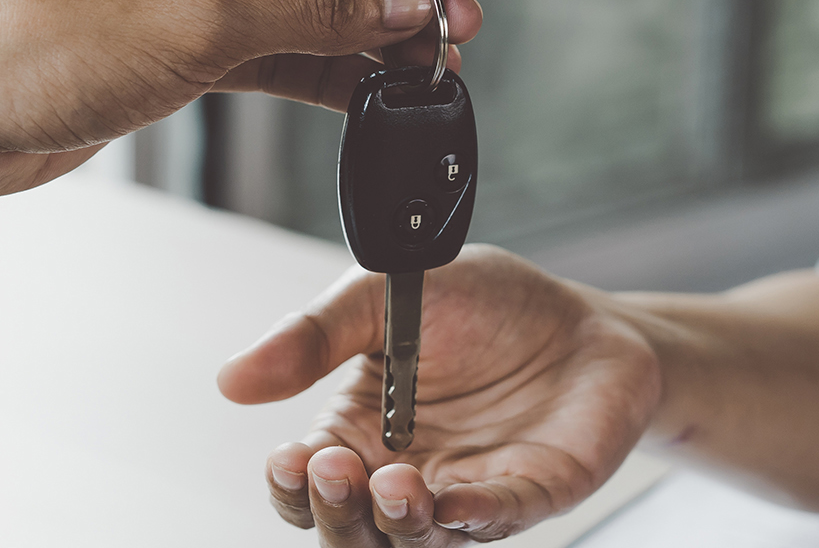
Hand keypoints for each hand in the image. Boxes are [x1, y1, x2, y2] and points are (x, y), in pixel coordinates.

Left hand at [0, 0, 482, 198]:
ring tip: (427, 66)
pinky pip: (269, 47)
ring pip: (301, 3)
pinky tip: (370, 88)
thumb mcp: (191, 16)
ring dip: (365, 33)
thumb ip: (308, 3)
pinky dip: (321, 68)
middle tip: (450, 30)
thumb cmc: (15, 35)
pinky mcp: (171, 43)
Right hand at [218, 245, 659, 545]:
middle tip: (332, 469)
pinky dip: (469, 520)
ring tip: (394, 483)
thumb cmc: (484, 305)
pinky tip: (452, 504)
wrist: (586, 315)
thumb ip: (313, 337)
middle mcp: (404, 474)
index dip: (290, 483)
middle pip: (349, 528)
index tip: (290, 456)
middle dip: (333, 511)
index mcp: (359, 432)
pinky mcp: (526, 495)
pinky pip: (492, 523)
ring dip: (395, 522)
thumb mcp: (383, 295)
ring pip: (411, 540)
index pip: (306, 484)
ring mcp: (464, 493)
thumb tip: (233, 381)